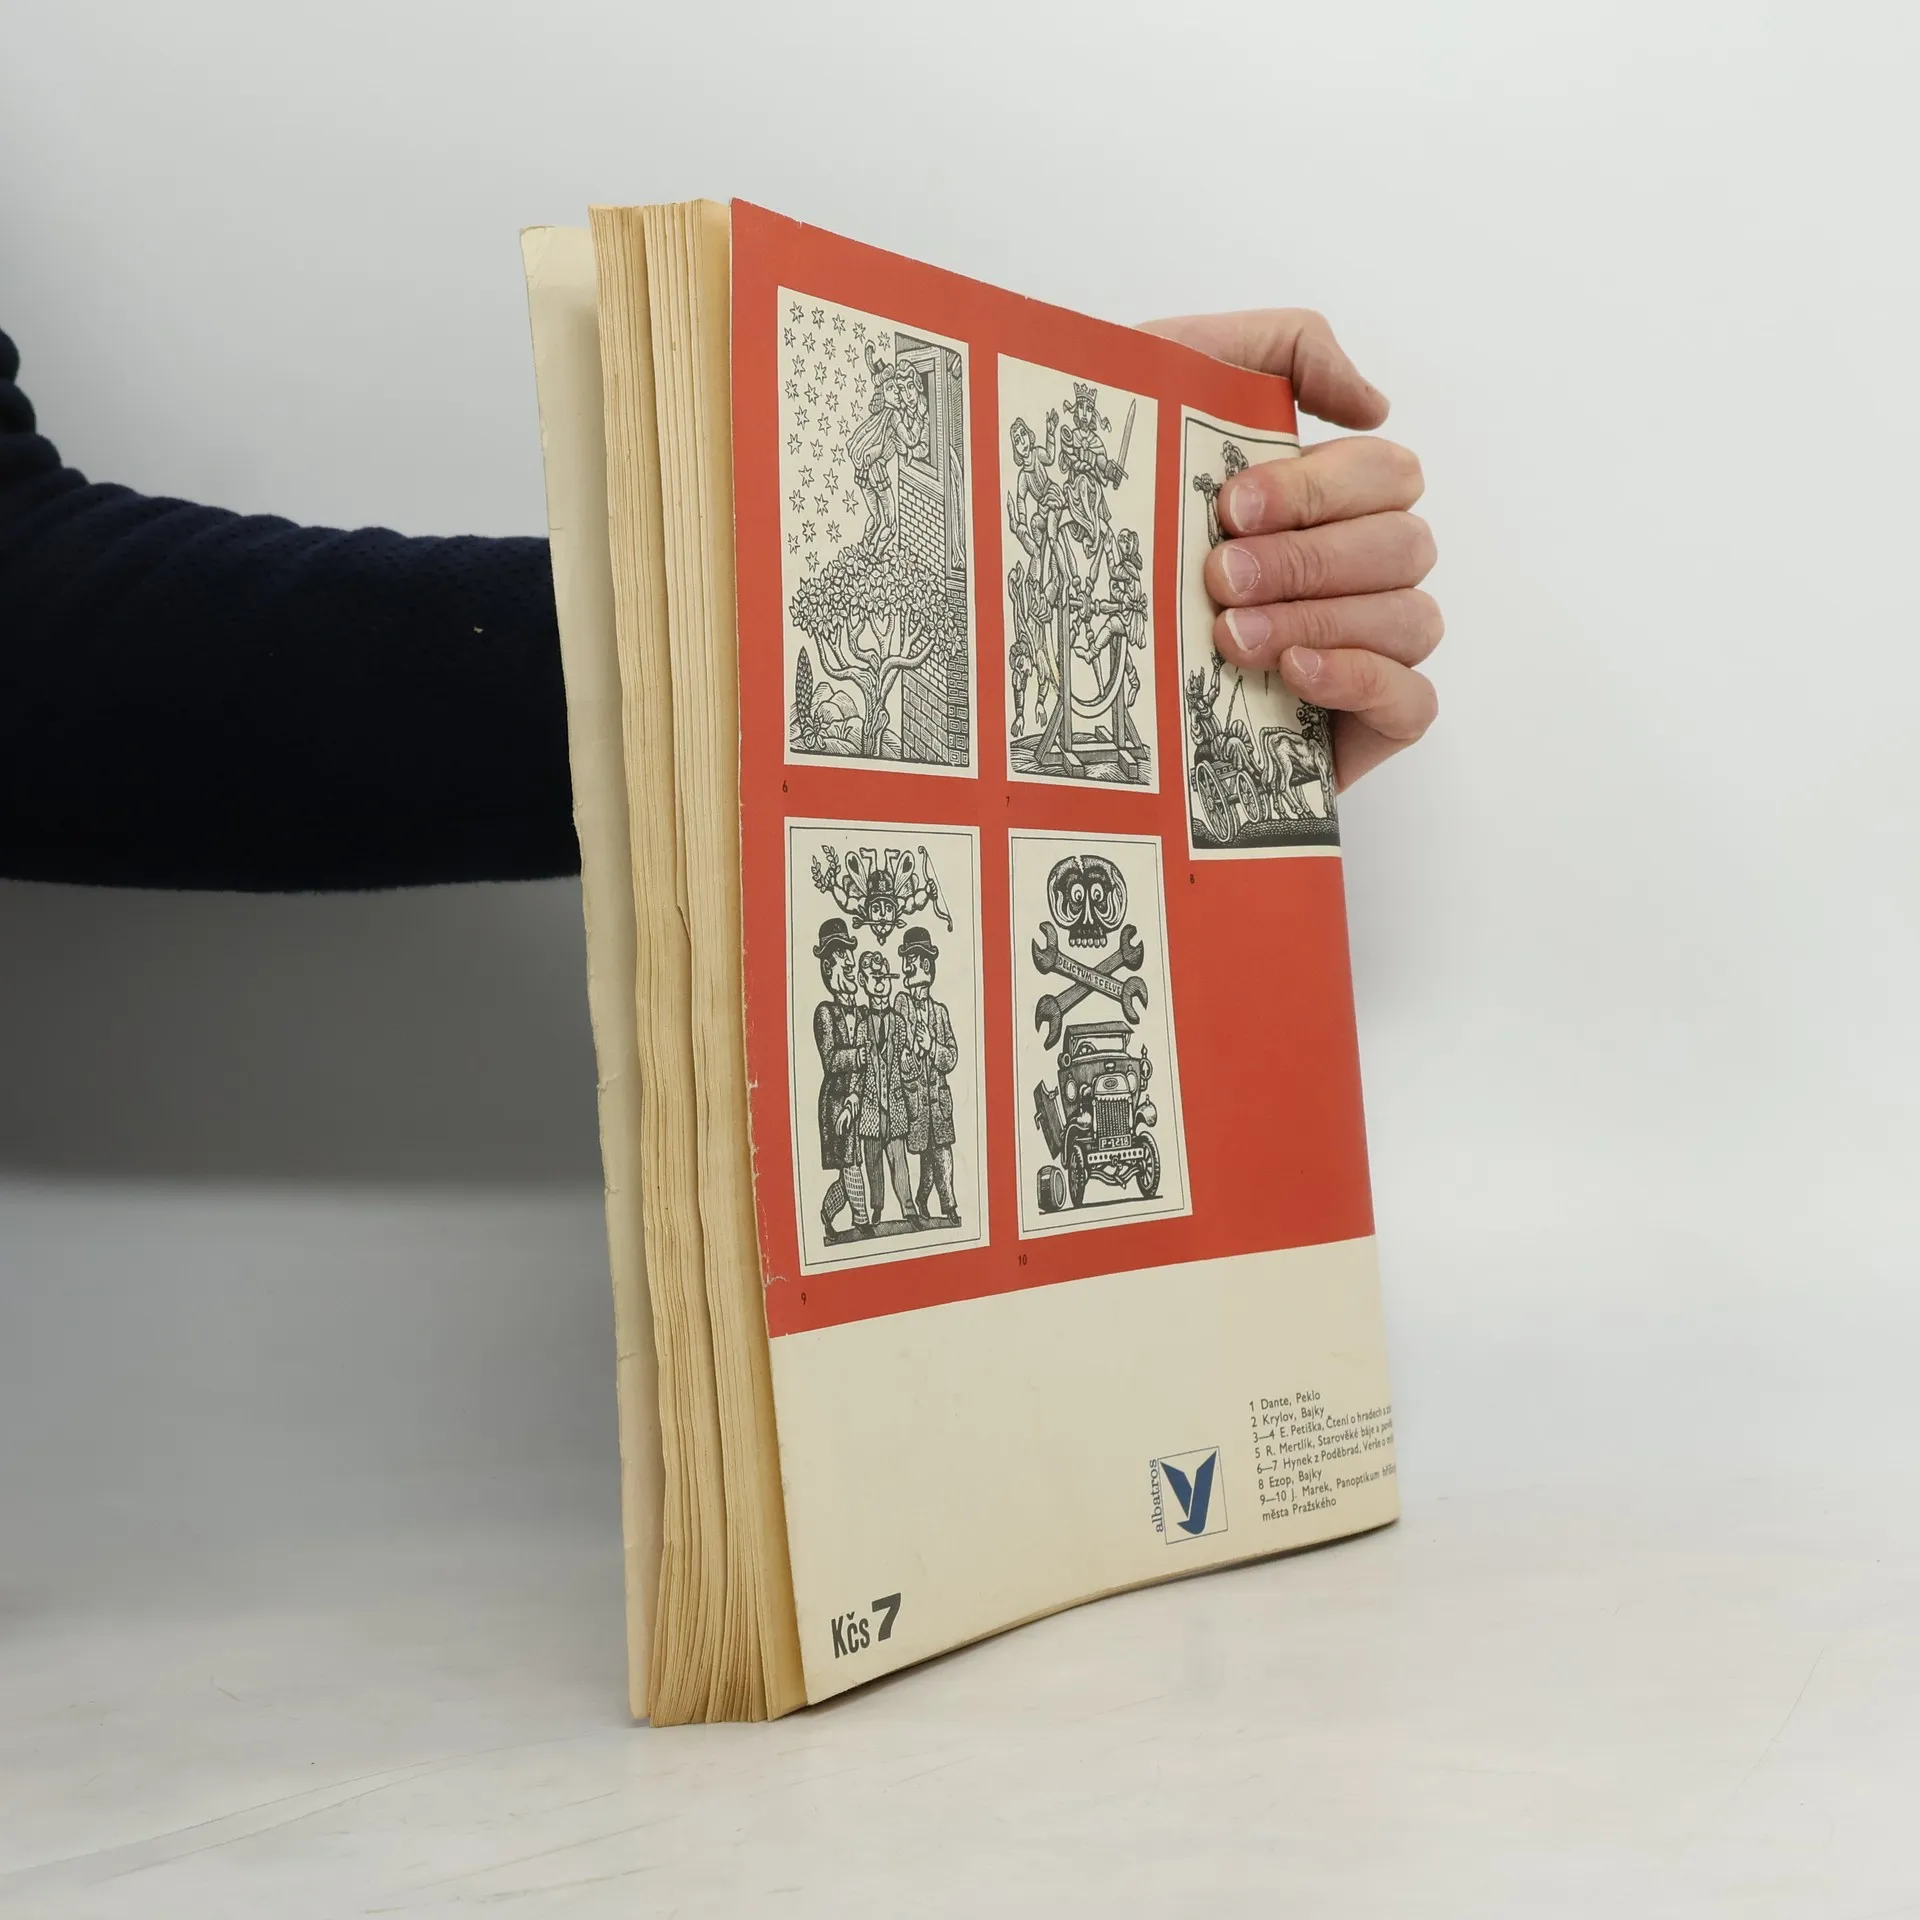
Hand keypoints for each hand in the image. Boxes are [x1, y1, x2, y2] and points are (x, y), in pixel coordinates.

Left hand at [1139, 309, 1439, 787]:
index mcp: (1326, 499)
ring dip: (1319, 619)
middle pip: (1403, 544)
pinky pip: (1413, 701)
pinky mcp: (1361, 726)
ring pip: (1411, 618)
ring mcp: (1365, 648)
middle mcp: (1355, 571)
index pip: (1387, 474)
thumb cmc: (1104, 517)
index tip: (1229, 508)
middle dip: (1308, 558)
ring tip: (1229, 636)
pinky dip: (1360, 679)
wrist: (1032, 642)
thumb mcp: (1169, 384)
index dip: (1321, 487)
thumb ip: (1278, 348)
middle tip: (1217, 577)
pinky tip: (1292, 673)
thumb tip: (1376, 401)